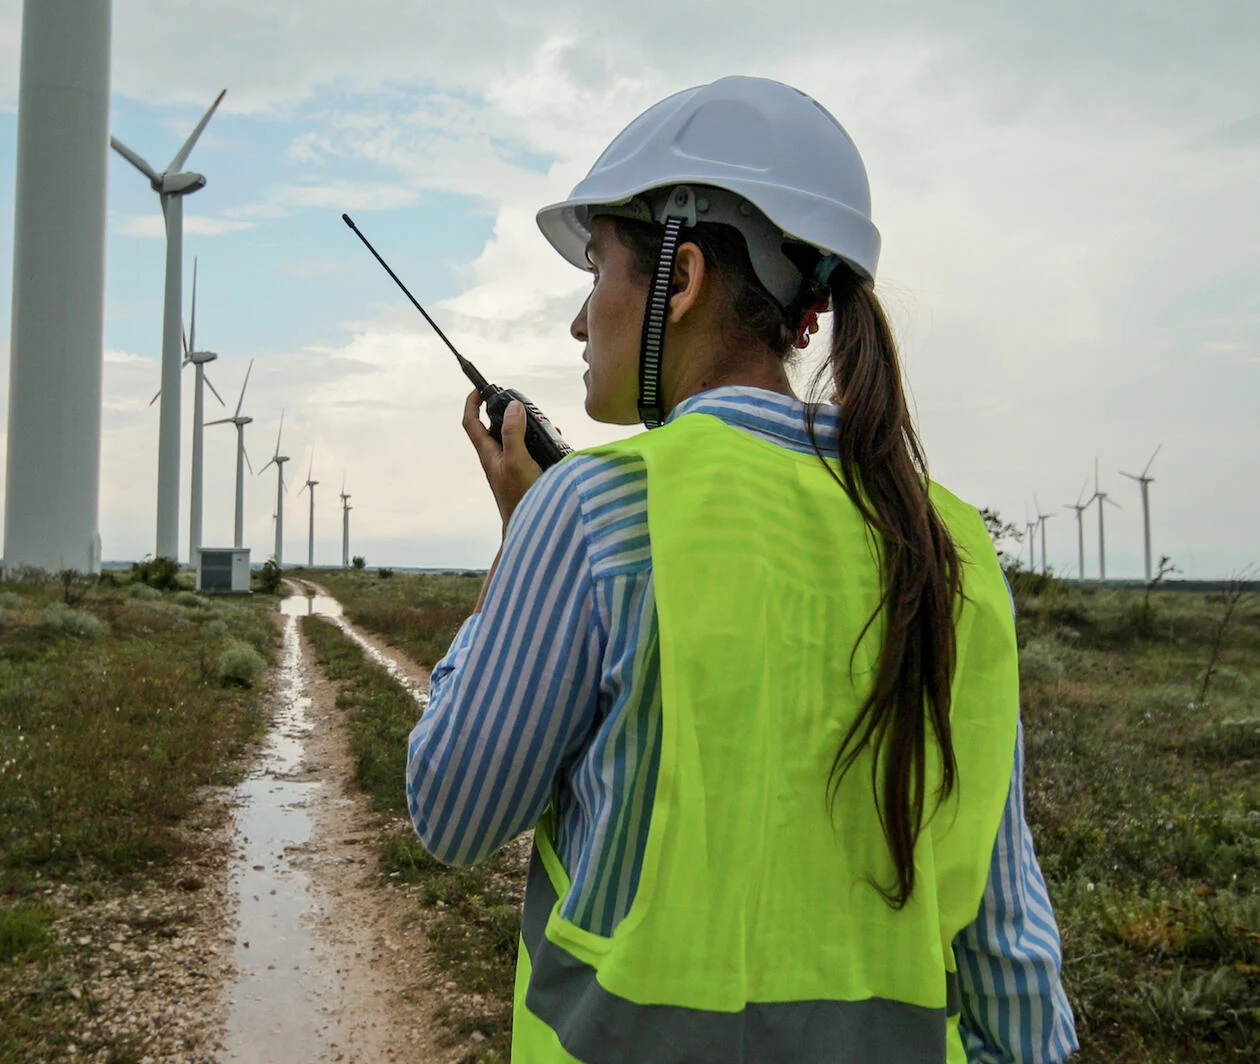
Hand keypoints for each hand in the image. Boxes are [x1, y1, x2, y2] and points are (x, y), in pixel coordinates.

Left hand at [463, 389, 542, 531]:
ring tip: (548, 428)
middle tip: (527, 408)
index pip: (471, 421)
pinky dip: (542, 443)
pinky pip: (531, 450)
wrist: (528, 526)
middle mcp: (498, 456)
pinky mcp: (525, 472)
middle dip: (512, 413)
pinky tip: (555, 446)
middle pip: (498, 425)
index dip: (472, 402)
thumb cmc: (518, 497)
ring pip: (518, 437)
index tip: (480, 389)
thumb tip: (512, 406)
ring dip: (532, 429)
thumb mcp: (516, 460)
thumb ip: (512, 433)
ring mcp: (511, 464)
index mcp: (488, 452)